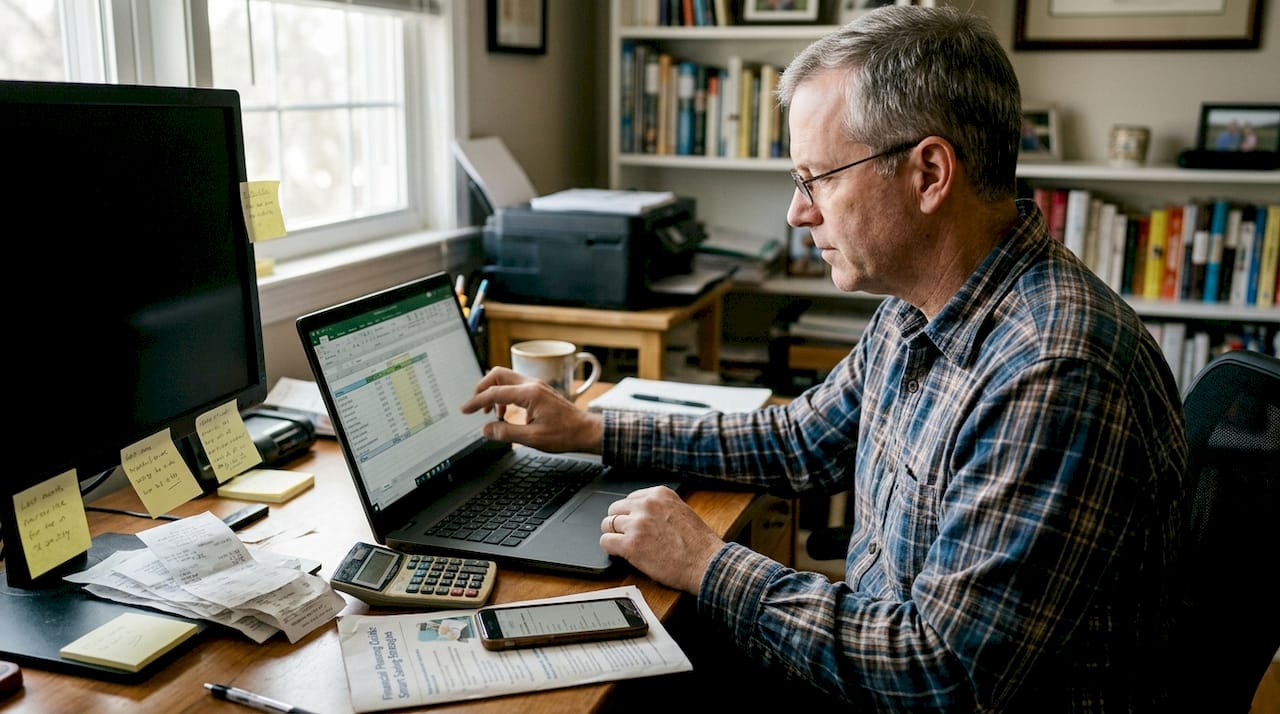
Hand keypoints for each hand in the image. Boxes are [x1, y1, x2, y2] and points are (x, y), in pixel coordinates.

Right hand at [460, 367, 603, 453]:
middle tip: (475, 405)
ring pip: (506, 379)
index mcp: (529, 394)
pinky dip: (504, 396)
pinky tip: (505, 414)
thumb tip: (486, 429)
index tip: (465, 409)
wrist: (586, 431)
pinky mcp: (539, 391)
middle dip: (482, 388)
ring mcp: (536, 385)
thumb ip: (506, 433)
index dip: (476, 401)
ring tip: (491, 414)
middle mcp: (532, 384)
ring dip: (493, 392)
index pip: (495, 393)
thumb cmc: (565, 434)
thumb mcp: (532, 439)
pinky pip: (515, 386)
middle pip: (498, 374)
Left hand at [601, 486, 723, 593]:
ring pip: (607, 524)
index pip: (630, 499)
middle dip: (619, 523)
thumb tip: (641, 513)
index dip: (630, 514)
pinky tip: (621, 553)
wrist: (706, 563)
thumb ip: (660, 508)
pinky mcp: (631, 545)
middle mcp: (646, 505)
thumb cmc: (699, 544)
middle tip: (627, 536)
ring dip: (614, 535)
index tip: (634, 524)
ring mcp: (637, 524)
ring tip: (625, 546)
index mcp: (659, 494)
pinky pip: (605, 542)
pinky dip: (610, 548)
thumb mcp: (681, 511)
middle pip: (615, 509)